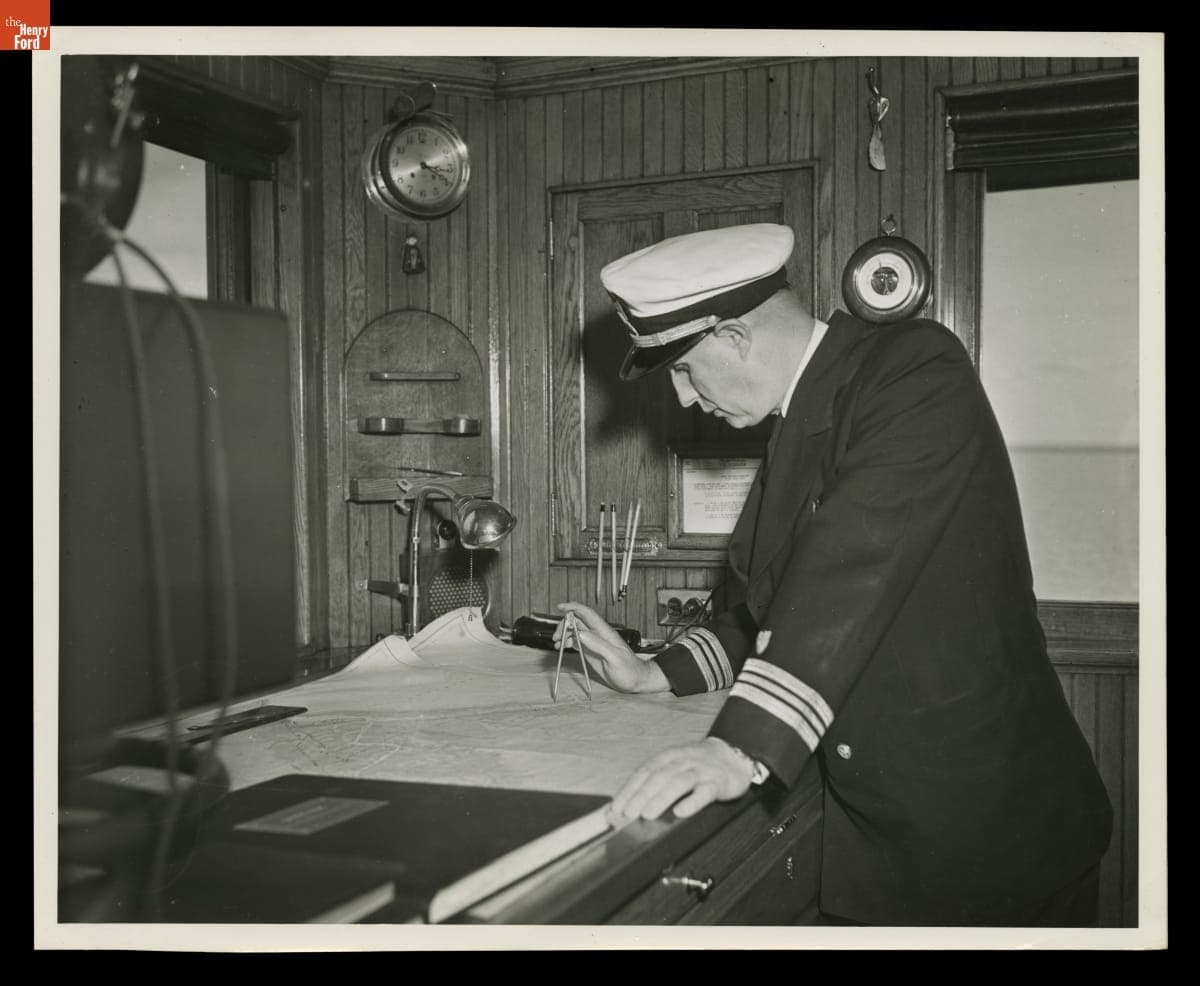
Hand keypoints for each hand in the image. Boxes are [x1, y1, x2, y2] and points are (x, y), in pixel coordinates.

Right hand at [553, 602, 669, 694]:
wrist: (634, 680)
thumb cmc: (629, 670)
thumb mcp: (614, 658)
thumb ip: (598, 645)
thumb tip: (581, 634)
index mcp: (604, 633)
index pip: (587, 614)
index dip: (574, 607)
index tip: (561, 607)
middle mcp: (597, 635)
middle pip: (577, 622)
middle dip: (564, 625)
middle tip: (556, 637)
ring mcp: (593, 643)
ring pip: (574, 632)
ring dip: (564, 635)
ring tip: (557, 645)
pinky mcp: (590, 652)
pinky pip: (576, 642)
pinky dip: (567, 643)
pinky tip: (563, 648)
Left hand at [610, 737, 755, 820]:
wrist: (734, 754)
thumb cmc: (698, 764)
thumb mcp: (676, 765)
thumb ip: (657, 779)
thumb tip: (630, 803)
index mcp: (669, 756)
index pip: (645, 771)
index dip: (629, 789)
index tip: (617, 807)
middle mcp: (683, 760)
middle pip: (659, 776)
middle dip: (641, 795)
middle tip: (628, 814)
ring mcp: (701, 770)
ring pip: (679, 782)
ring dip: (661, 798)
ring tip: (648, 814)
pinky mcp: (717, 783)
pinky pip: (704, 792)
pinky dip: (692, 802)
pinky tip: (681, 812)